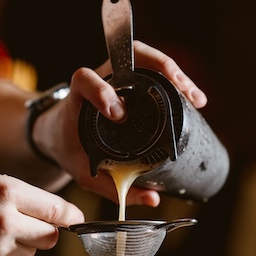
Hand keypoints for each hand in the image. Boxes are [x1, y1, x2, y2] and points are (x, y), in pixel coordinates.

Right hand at [0, 163, 84, 255]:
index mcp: (5, 190)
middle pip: (51, 236)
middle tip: (32, 227)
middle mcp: (6, 219)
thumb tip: (40, 201)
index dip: (69, 217)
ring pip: (31, 250)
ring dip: (20, 244)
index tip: (76, 220)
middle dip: (46, 233)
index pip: (55, 209)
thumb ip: (8, 183)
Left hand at [33, 40, 207, 206]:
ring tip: (195, 98)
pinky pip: (153, 69)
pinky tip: (191, 97)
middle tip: (183, 93)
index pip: (85, 80)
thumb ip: (114, 188)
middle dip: (160, 69)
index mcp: (77, 99)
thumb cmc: (71, 151)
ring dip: (175, 72)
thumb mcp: (86, 174)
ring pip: (146, 58)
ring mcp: (116, 76)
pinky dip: (175, 78)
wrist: (60, 136)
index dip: (101, 91)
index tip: (118, 115)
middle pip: (128, 56)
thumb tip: (153, 198)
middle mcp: (99, 79)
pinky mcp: (129, 80)